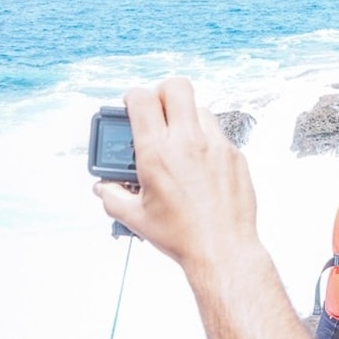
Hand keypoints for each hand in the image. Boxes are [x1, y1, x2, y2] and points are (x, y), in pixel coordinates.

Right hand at [92, 78, 257, 269]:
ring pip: (200, 109)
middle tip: (158, 111)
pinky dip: (206, 141)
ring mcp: (216, 147)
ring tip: (180, 143)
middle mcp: (188, 143)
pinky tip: (200, 165)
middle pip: (176, 87)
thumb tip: (103, 187)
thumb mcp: (135, 218)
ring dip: (186, 118)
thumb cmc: (182, 237)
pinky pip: (219, 134)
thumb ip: (112, 197)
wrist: (223, 251)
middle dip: (163, 92)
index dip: (133, 97)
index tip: (132, 106)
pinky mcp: (235, 156)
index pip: (142, 99)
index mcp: (157, 153)